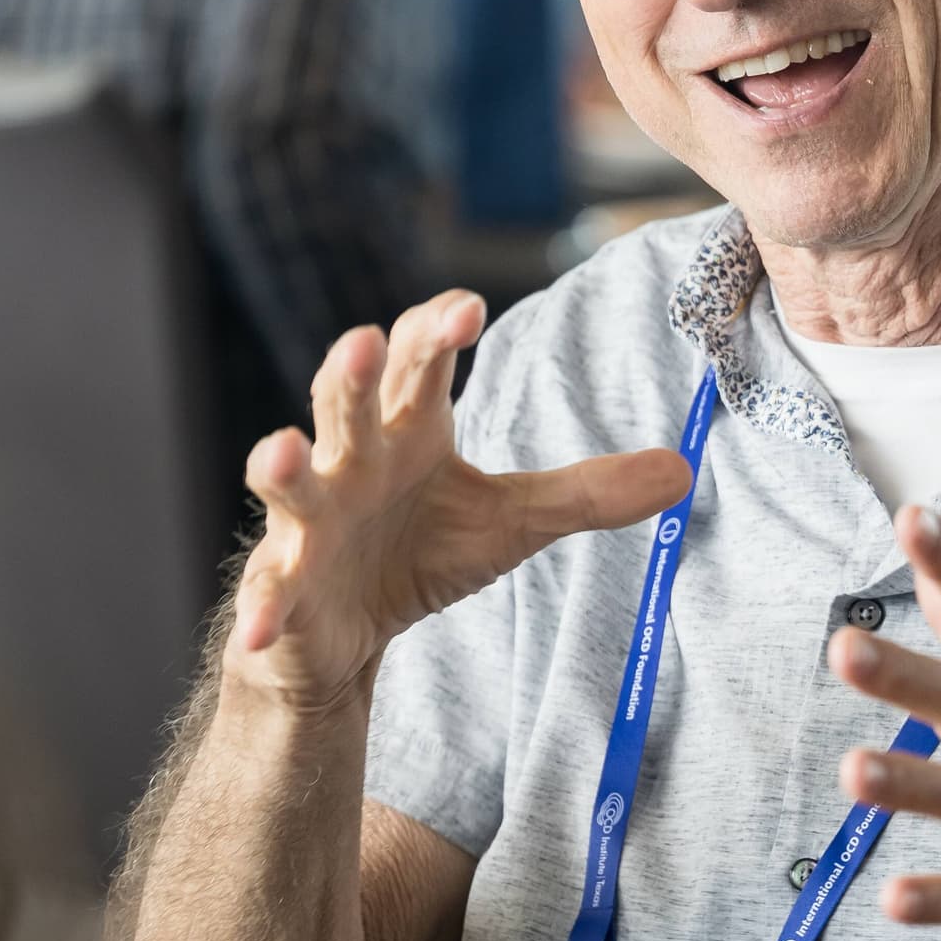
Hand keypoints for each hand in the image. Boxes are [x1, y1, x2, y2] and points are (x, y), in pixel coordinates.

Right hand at [233, 293, 689, 710]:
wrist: (346, 631)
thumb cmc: (422, 548)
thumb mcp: (510, 520)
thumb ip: (585, 492)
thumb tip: (683, 469)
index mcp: (407, 430)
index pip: (419, 362)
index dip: (435, 330)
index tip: (467, 309)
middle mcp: (349, 460)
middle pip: (345, 402)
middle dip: (353, 372)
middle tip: (367, 341)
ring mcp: (307, 521)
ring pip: (288, 481)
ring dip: (282, 463)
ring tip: (285, 449)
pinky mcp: (282, 587)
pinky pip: (268, 593)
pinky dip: (261, 610)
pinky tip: (257, 628)